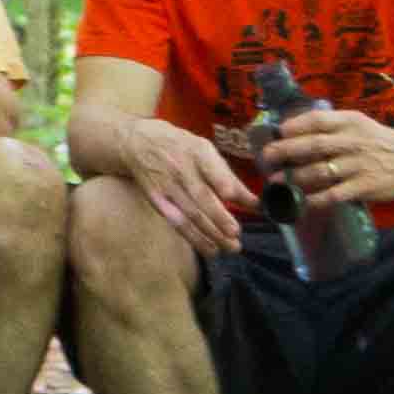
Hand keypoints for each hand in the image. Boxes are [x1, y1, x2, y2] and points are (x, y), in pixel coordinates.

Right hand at [115, 121, 260, 255]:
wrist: (138, 144)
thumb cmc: (182, 148)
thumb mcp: (205, 151)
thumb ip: (229, 177)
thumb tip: (255, 202)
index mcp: (198, 151)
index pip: (210, 167)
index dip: (220, 180)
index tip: (230, 195)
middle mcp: (181, 168)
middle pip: (200, 195)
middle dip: (218, 216)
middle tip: (235, 233)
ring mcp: (167, 186)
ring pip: (190, 214)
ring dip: (210, 233)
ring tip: (230, 247)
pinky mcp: (157, 201)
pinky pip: (177, 222)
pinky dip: (194, 237)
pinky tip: (210, 250)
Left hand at [270, 102, 393, 211]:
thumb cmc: (377, 142)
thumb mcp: (358, 124)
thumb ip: (331, 126)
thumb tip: (294, 128)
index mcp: (350, 122)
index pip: (318, 120)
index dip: (295, 126)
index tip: (277, 132)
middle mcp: (353, 142)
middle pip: (314, 145)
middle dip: (286, 151)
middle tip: (266, 157)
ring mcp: (358, 165)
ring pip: (320, 171)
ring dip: (294, 177)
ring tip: (275, 182)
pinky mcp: (364, 186)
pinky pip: (334, 194)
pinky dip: (315, 199)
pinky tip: (301, 202)